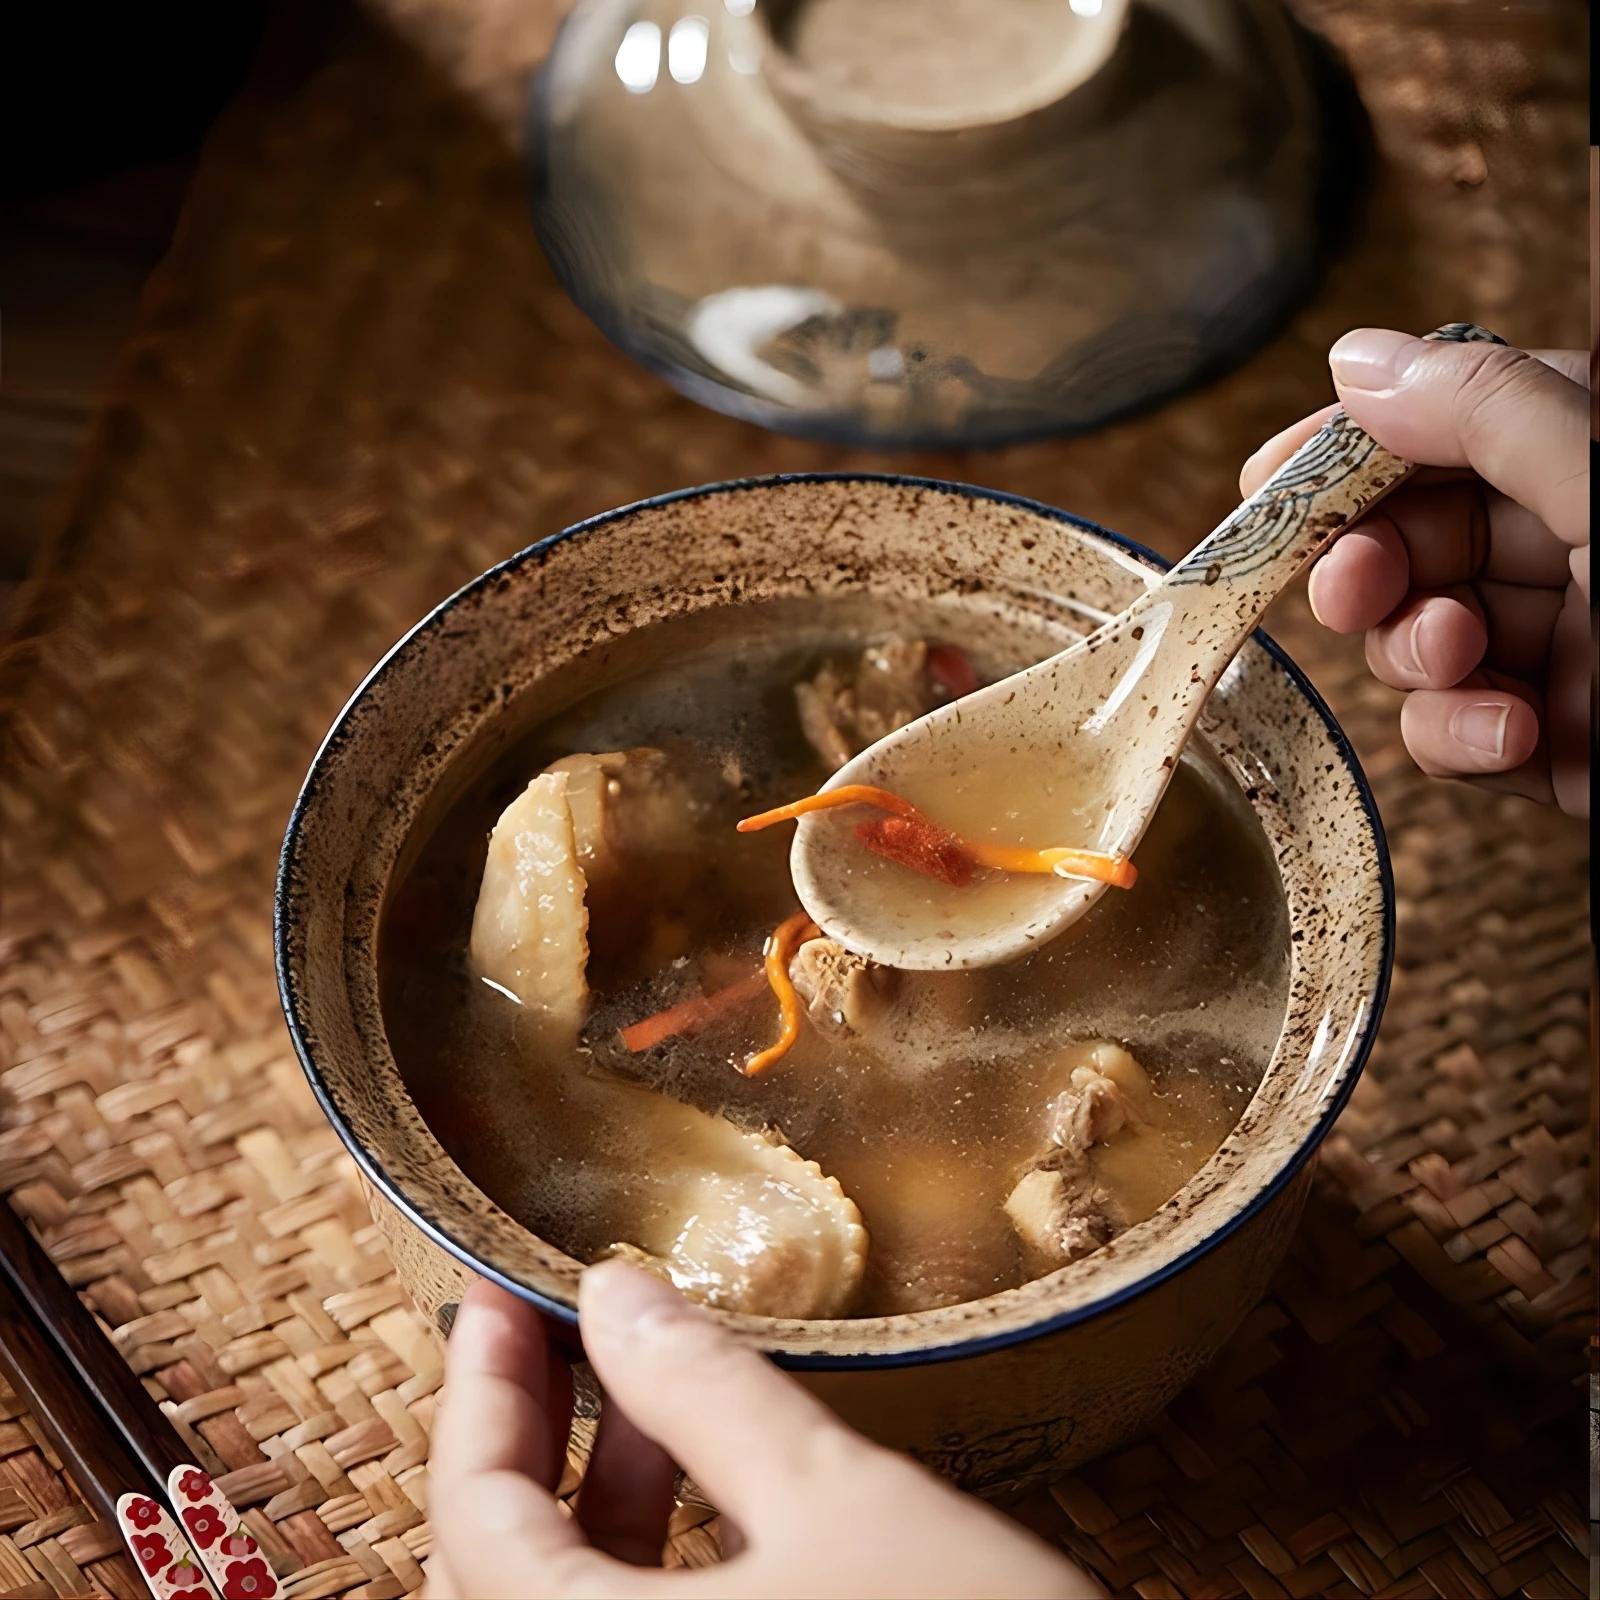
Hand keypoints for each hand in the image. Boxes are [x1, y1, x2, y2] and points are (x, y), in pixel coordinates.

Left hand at [426, 1264, 1100, 1598]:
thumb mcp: (835, 1500)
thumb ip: (706, 1391)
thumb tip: (612, 1292)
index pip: (470, 1513)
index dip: (482, 1384)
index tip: (496, 1290)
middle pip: (495, 1573)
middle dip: (526, 1440)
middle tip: (557, 1331)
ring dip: (589, 1508)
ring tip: (648, 1401)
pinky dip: (642, 1574)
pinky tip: (708, 1503)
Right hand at [1240, 330, 1589, 816]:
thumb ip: (1492, 416)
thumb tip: (1360, 359)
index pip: (1452, 422)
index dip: (1355, 445)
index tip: (1271, 476)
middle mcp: (1585, 545)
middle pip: (1419, 535)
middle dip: (1369, 563)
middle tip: (1349, 587)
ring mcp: (1568, 649)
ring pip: (1421, 637)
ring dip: (1413, 653)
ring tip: (1454, 659)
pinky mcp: (1556, 745)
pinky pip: (1457, 730)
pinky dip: (1457, 735)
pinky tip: (1507, 734)